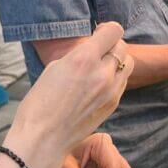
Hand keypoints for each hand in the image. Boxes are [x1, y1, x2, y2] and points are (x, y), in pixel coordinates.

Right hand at [15, 22, 133, 161]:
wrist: (43, 138)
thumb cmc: (40, 103)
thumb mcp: (53, 68)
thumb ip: (77, 56)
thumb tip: (90, 51)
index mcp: (84, 59)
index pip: (113, 31)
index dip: (106, 29)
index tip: (98, 33)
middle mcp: (102, 73)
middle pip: (122, 46)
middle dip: (111, 45)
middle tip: (98, 50)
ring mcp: (111, 90)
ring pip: (128, 63)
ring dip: (117, 60)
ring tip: (101, 66)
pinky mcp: (113, 104)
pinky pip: (123, 81)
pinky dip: (116, 77)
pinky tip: (99, 83)